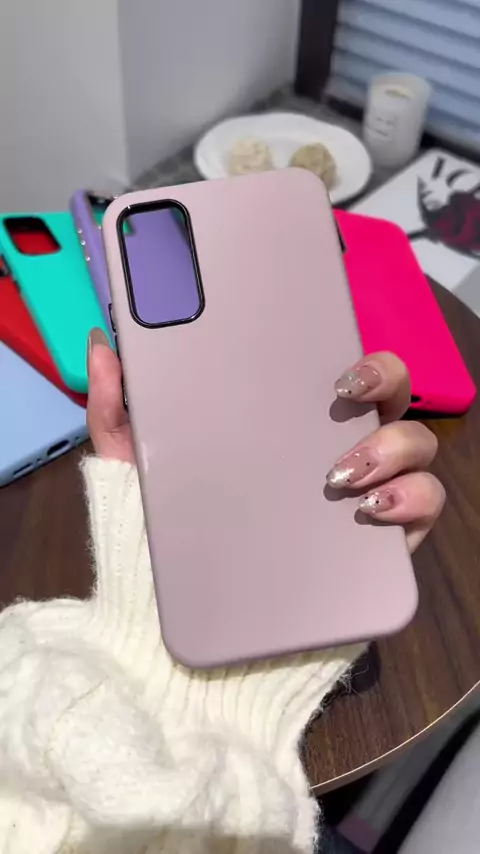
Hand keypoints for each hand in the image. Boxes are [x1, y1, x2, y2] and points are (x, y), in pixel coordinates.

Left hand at [87, 331, 443, 551]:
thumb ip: (119, 409)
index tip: (331, 356)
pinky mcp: (375, 551)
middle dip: (384, 380)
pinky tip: (370, 511)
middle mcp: (334, 451)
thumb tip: (105, 345)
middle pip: (388, 396)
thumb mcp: (135, 472)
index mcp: (288, 424)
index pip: (334, 371)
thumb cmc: (166, 543)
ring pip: (415, 450)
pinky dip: (411, 503)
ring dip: (395, 446)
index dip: (348, 350)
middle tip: (344, 391)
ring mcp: (361, 499)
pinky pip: (421, 515)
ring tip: (342, 471)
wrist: (178, 633)